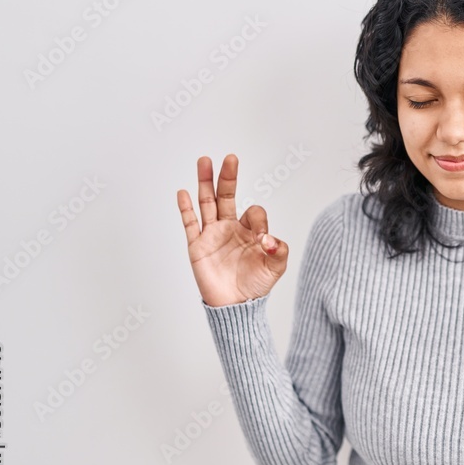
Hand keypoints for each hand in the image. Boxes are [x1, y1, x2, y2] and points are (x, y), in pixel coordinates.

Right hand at [177, 154, 289, 306]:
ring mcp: (212, 235)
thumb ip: (280, 250)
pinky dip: (186, 208)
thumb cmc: (256, 285)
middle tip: (230, 158)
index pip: (254, 212)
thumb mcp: (276, 267)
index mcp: (250, 230)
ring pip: (207, 203)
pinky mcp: (197, 246)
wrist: (236, 306)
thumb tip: (270, 239)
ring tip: (204, 161)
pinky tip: (183, 192)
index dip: (260, 221)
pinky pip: (190, 224)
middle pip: (227, 196)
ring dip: (205, 182)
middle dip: (228, 178)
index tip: (263, 241)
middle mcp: (230, 227)